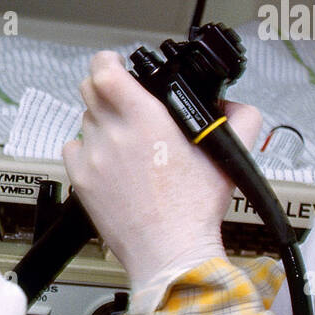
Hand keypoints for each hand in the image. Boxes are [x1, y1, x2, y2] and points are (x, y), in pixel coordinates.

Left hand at [63, 51, 261, 289]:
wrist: (170, 253)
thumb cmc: (194, 210)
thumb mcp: (228, 157)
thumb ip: (241, 122)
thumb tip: (237, 106)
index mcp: (147, 119)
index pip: (105, 70)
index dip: (108, 61)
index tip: (117, 65)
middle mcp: (114, 133)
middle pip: (89, 89)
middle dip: (105, 88)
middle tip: (121, 99)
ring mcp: (94, 157)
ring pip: (85, 119)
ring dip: (100, 120)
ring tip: (122, 139)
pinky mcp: (82, 181)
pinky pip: (73, 149)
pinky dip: (86, 149)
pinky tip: (108, 161)